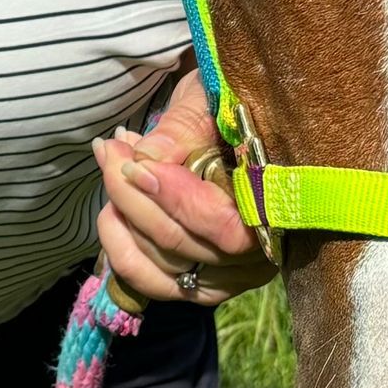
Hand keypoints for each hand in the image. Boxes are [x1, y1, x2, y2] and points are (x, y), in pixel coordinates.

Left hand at [95, 68, 276, 306]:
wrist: (232, 123)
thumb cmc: (227, 106)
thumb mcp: (210, 101)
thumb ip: (185, 129)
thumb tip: (146, 159)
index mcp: (279, 204)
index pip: (225, 222)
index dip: (176, 198)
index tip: (134, 164)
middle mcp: (261, 253)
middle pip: (182, 244)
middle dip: (133, 197)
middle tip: (108, 150)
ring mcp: (231, 276)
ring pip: (162, 264)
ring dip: (123, 216)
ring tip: (111, 165)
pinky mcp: (202, 286)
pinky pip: (154, 282)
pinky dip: (122, 249)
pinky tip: (110, 212)